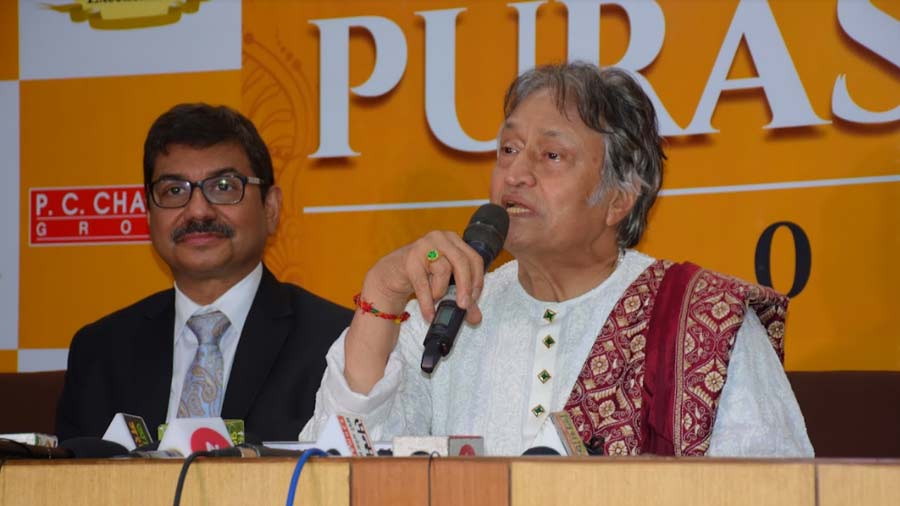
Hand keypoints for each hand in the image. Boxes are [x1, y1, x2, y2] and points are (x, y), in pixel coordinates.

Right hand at [362, 230, 484, 324]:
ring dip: (440, 291)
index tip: (473, 299)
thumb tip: (476, 318)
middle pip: (461, 262)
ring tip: (435, 299)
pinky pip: (424, 284)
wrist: (391, 273)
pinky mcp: (410, 260)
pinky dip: (427, 302)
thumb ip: (461, 297)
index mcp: (454, 240)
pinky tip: (429, 314)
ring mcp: (424, 246)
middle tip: (463, 306)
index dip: (477, 280)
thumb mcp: (445, 282)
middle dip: (465, 287)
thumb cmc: (422, 274)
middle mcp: (440, 238)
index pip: (474, 259)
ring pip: (443, 270)